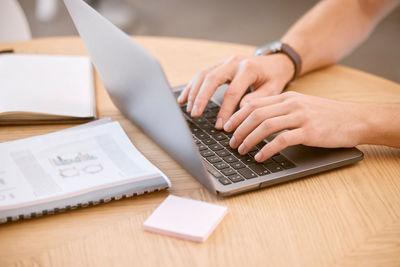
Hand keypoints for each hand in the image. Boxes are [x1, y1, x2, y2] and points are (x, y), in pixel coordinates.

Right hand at [177, 54, 294, 128]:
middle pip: (212, 79)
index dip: (224, 110)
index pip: (232, 91)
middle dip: (201, 98)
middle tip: (195, 114)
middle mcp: (234, 62)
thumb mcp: (273, 90)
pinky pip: (202, 74)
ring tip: (189, 109)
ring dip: (194, 92)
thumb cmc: (274, 77)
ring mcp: (225, 61)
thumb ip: (257, 99)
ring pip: (204, 74)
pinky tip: (184, 98)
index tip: (220, 125)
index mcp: (248, 69)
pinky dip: (192, 86)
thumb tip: (240, 110)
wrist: (275, 62)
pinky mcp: (219, 64)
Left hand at [224, 91, 367, 161]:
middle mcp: (291, 104)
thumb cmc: (327, 115)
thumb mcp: (301, 106)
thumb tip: (256, 119)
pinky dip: (267, 150)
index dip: (237, 116)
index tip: (226, 127)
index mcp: (287, 97)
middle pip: (255, 114)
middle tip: (231, 142)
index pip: (254, 104)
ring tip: (241, 150)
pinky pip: (282, 140)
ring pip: (265, 126)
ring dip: (249, 139)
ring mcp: (300, 117)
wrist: (356, 119)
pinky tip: (260, 157)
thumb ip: (280, 110)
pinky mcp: (309, 132)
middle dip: (238, 129)